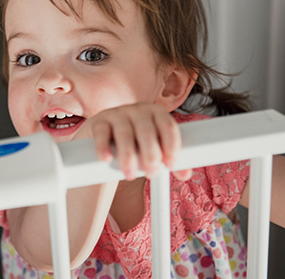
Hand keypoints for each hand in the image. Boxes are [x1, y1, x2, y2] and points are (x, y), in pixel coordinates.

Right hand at [75, 103, 191, 180]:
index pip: (168, 126)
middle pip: (147, 131)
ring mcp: (117, 114)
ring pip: (124, 133)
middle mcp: (138, 110)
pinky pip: (102, 132)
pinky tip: (107, 159)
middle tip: (151, 173)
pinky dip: (103, 147)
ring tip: (129, 174)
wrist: (106, 137)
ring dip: (128, 156)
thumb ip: (169, 161)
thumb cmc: (136, 144)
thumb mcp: (153, 149)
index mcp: (156, 113)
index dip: (172, 145)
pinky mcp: (99, 122)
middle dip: (151, 154)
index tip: (171, 164)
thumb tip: (185, 174)